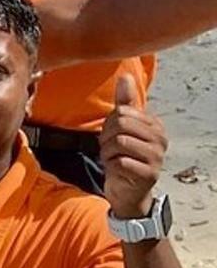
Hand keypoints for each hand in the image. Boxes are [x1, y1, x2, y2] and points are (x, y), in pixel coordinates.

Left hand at [100, 75, 166, 218]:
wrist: (128, 191)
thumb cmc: (125, 157)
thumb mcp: (124, 129)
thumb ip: (125, 103)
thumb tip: (124, 76)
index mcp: (155, 125)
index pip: (123, 112)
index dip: (109, 125)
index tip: (112, 137)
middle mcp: (160, 139)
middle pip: (121, 125)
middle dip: (106, 139)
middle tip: (110, 150)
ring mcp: (156, 157)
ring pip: (119, 143)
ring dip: (108, 154)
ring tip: (113, 160)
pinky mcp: (148, 174)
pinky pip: (120, 162)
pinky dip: (111, 167)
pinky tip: (117, 171)